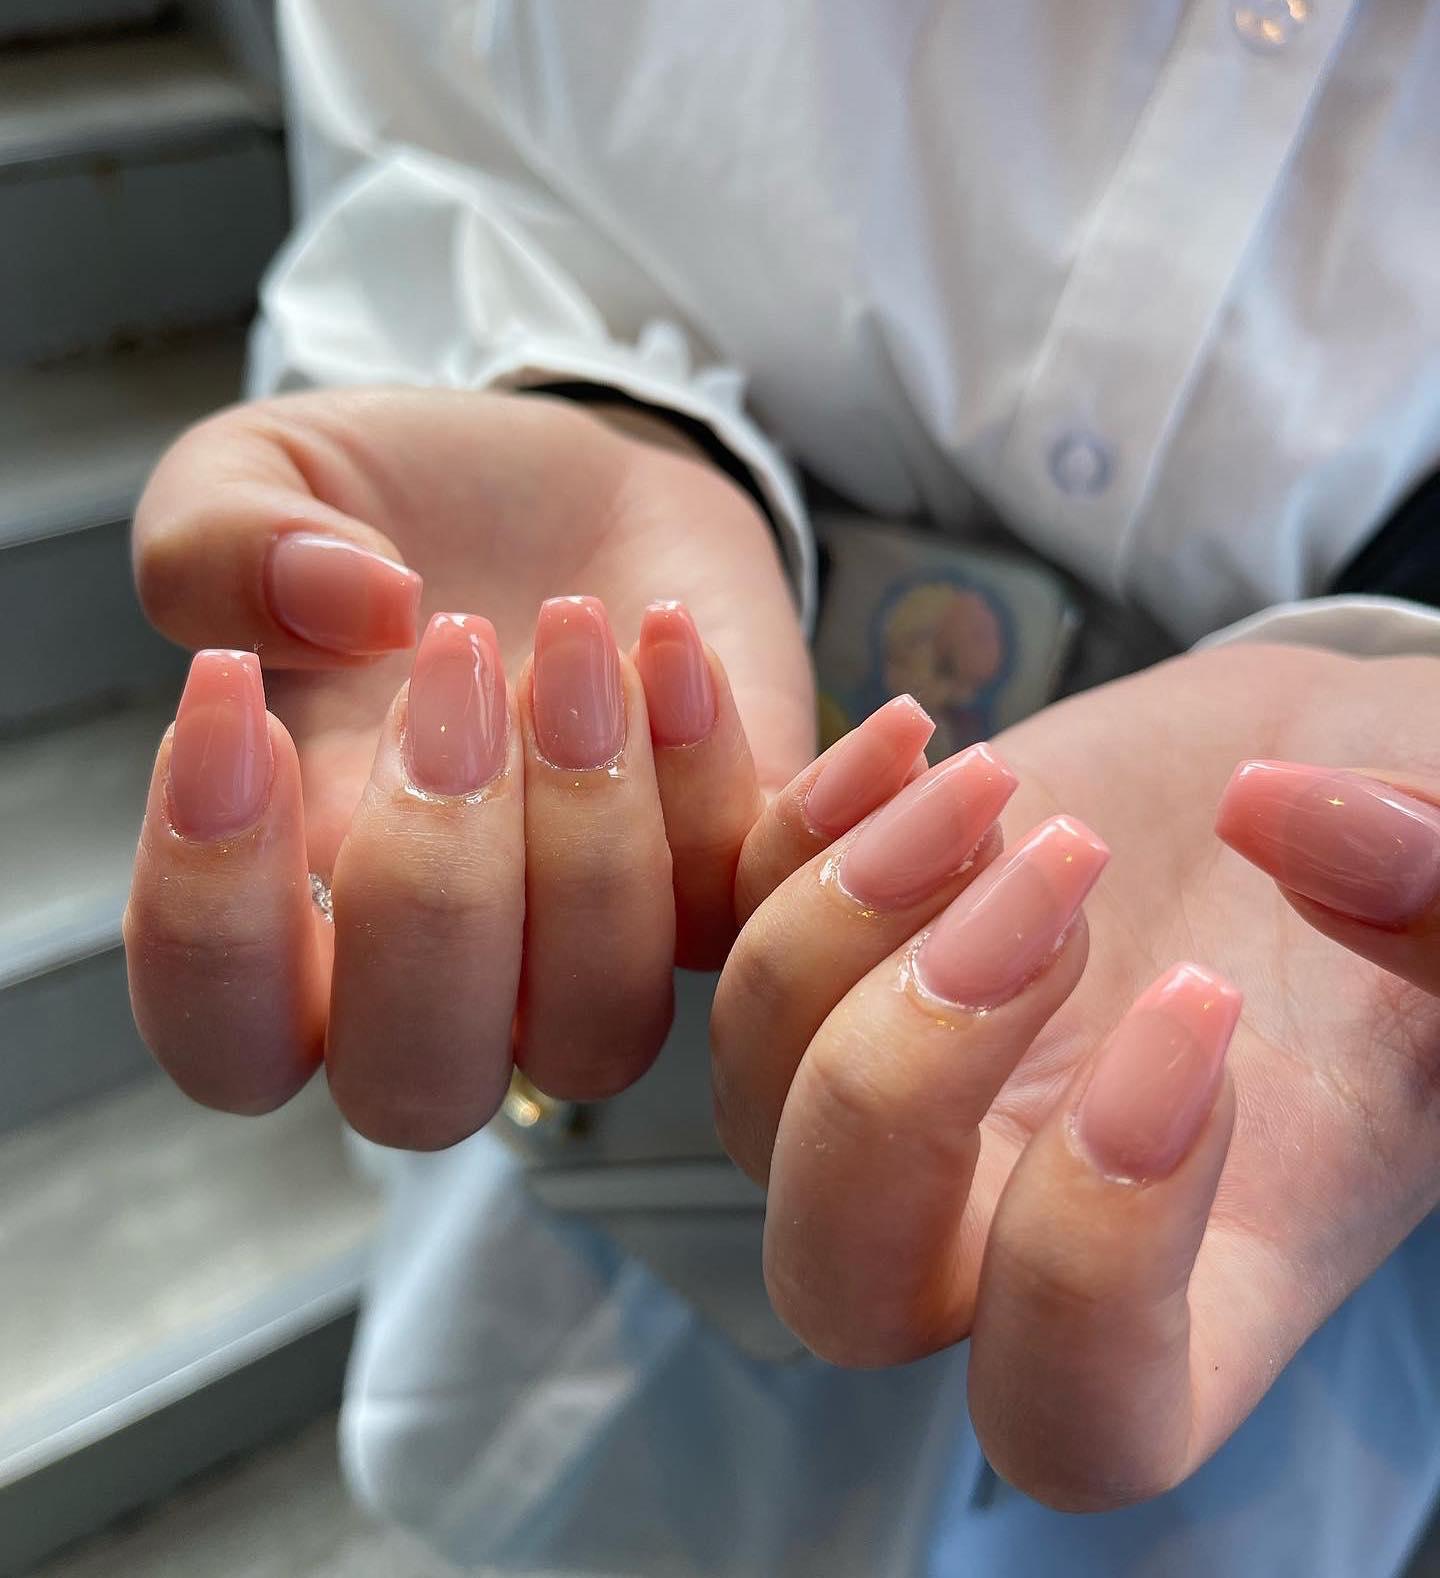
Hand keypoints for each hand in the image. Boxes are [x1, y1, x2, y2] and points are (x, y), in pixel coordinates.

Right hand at [124, 387, 812, 1144]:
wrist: (582, 478)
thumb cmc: (407, 512)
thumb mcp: (264, 474)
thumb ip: (224, 538)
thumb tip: (352, 611)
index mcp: (298, 900)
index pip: (224, 1038)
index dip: (210, 917)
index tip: (236, 693)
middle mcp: (450, 963)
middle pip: (416, 1092)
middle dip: (430, 887)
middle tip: (447, 661)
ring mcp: (596, 941)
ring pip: (594, 1034)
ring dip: (586, 840)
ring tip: (571, 629)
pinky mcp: (728, 877)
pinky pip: (739, 908)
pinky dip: (711, 777)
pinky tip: (668, 639)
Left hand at [711, 642, 1439, 1508]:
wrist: (1307, 778)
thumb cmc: (1414, 875)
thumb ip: (1437, 898)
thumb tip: (1292, 827)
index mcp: (1194, 1276)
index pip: (1073, 1416)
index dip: (1091, 1271)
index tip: (1204, 1021)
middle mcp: (1009, 1210)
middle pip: (840, 1279)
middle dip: (906, 1081)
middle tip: (1067, 887)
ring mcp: (904, 1082)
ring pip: (750, 1086)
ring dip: (845, 919)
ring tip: (992, 783)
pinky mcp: (841, 946)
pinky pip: (720, 923)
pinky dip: (788, 826)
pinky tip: (914, 734)